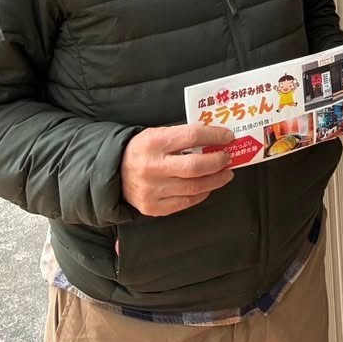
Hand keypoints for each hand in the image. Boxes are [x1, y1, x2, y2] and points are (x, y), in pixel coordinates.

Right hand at [120, 124, 235, 216]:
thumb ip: (183, 136)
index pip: (192, 136)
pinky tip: (208, 187)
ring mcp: (152, 190)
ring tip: (225, 173)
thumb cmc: (142, 149)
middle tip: (228, 158)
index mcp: (154, 142)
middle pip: (195, 166)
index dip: (214, 136)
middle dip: (218, 162)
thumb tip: (215, 138)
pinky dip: (201, 194)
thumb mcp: (157, 134)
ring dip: (215, 180)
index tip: (228, 137)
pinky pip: (185, 202)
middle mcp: (152, 167)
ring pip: (194, 187)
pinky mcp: (152, 207)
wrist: (113, 172)